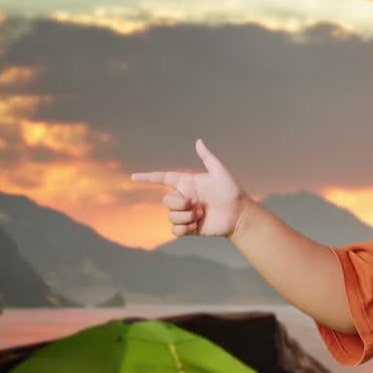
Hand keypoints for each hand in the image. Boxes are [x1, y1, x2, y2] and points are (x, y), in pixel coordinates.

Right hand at [130, 138, 248, 238]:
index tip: (133, 177)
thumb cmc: (231, 191)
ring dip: (186, 217)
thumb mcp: (220, 172)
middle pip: (166, 201)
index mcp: (187, 183)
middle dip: (180, 204)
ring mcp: (186, 213)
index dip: (148, 177)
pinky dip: (183, 229)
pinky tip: (196, 225)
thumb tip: (198, 141)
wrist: (239, 214)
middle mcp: (184, 198)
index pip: (163, 178)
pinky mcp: (189, 228)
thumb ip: (207, 158)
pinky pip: (175, 230)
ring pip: (171, 216)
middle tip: (199, 205)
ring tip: (202, 214)